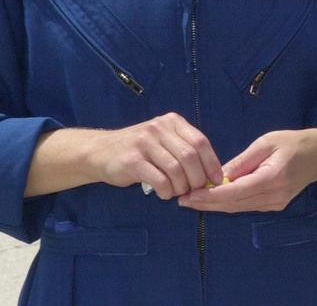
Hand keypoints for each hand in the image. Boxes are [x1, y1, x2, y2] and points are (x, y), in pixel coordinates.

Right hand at [93, 113, 223, 199]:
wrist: (100, 152)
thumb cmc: (139, 150)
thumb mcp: (163, 140)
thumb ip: (184, 149)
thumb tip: (210, 173)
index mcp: (172, 121)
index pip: (200, 142)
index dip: (212, 163)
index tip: (216, 180)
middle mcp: (159, 128)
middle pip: (190, 156)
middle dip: (197, 178)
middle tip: (195, 190)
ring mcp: (144, 143)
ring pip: (176, 169)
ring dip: (182, 187)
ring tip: (178, 193)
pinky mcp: (132, 160)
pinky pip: (159, 179)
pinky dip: (167, 191)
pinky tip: (165, 194)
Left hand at [178, 128, 316, 212]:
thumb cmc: (293, 142)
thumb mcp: (266, 143)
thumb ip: (242, 161)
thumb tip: (218, 175)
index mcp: (271, 178)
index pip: (233, 192)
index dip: (208, 197)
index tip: (188, 196)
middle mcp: (273, 196)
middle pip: (233, 205)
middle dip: (206, 204)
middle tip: (182, 200)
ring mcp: (275, 204)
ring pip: (239, 208)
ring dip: (216, 205)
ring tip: (192, 199)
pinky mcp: (275, 205)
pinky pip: (247, 206)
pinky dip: (229, 203)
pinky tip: (214, 198)